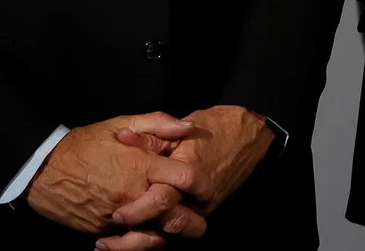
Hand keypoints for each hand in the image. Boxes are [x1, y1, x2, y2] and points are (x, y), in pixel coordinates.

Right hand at [26, 113, 210, 235]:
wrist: (42, 167)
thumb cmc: (85, 143)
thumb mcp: (121, 123)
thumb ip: (158, 124)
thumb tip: (189, 128)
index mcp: (142, 167)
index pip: (185, 178)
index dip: (202, 183)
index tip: (207, 186)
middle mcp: (132, 195)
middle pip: (175, 217)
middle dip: (192, 221)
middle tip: (199, 218)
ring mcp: (115, 217)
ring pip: (153, 236)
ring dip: (166, 234)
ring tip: (175, 228)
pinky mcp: (100, 230)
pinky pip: (127, 243)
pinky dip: (138, 240)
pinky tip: (143, 233)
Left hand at [108, 105, 274, 244]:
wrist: (251, 134)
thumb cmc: (216, 126)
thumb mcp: (182, 125)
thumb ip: (152, 131)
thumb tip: (122, 138)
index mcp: (189, 169)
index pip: (161, 198)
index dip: (138, 209)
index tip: (116, 213)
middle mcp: (198, 193)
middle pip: (170, 225)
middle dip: (140, 234)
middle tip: (113, 234)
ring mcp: (204, 204)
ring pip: (176, 233)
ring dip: (147, 239)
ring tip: (118, 240)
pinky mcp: (206, 208)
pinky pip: (182, 227)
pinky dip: (159, 232)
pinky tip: (138, 231)